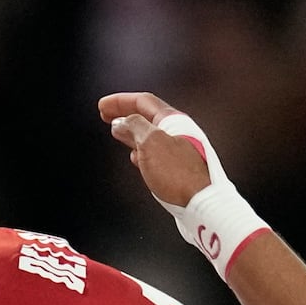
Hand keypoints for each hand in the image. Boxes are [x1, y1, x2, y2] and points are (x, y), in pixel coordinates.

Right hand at [98, 91, 212, 208]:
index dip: (120, 101)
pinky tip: (136, 157)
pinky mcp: (179, 169)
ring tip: (118, 133)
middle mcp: (178, 132)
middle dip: (124, 114)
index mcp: (172, 120)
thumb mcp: (150, 143)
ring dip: (131, 132)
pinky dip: (141, 150)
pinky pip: (155, 152)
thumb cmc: (180, 174)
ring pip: (150, 135)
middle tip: (107, 115)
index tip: (104, 105)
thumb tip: (121, 122)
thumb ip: (133, 127)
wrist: (202, 203)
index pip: (143, 101)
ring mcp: (179, 151)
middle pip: (146, 117)